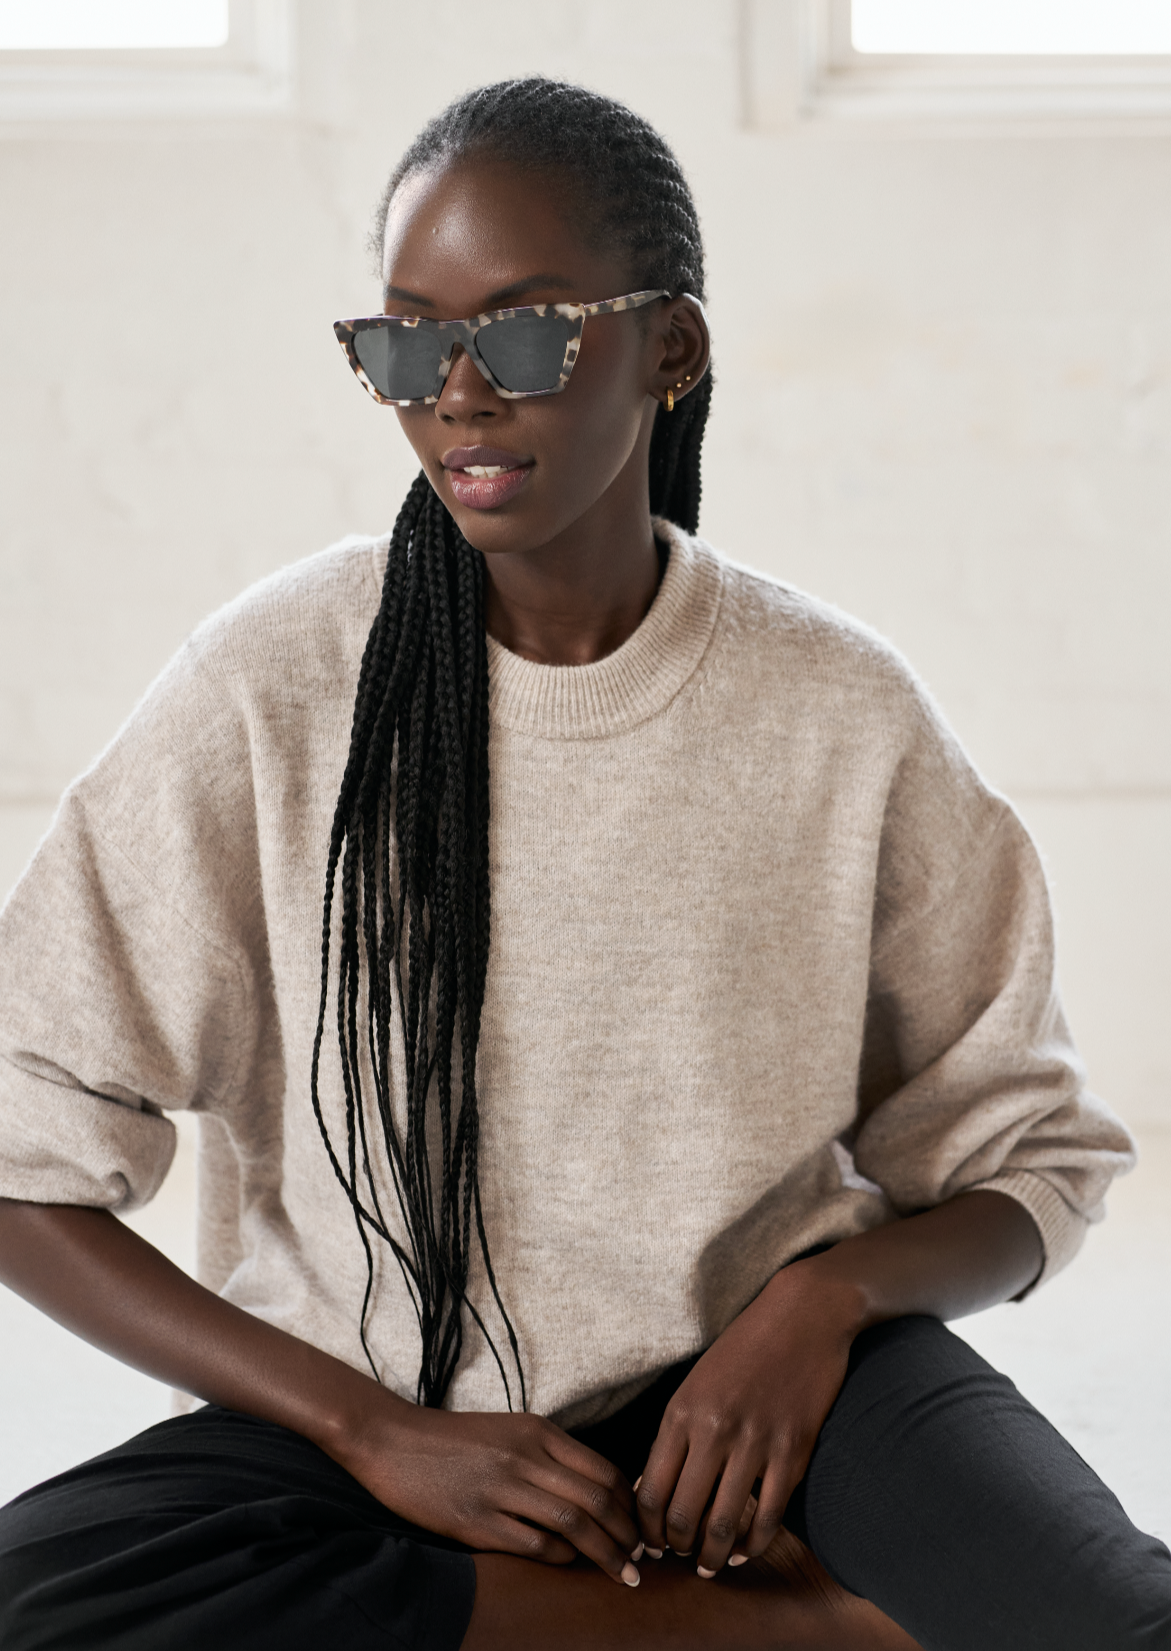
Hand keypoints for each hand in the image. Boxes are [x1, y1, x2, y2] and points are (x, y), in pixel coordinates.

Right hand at [335, 1398, 644, 1585]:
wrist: (392, 1441)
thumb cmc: (454, 1440)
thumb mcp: (509, 1431)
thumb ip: (550, 1455)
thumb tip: (597, 1492)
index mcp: (538, 1431)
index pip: (604, 1469)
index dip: (632, 1502)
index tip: (642, 1525)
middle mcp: (525, 1457)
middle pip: (597, 1498)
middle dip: (628, 1534)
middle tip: (643, 1558)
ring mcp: (502, 1488)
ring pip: (574, 1523)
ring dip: (606, 1553)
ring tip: (623, 1574)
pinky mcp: (477, 1521)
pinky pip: (535, 1544)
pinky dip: (561, 1557)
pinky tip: (570, 1564)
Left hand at [635, 1258, 856, 1577]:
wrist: (803, 1315)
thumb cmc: (744, 1348)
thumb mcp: (695, 1384)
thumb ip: (675, 1433)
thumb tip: (651, 1489)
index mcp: (682, 1412)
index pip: (651, 1490)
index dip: (646, 1529)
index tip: (649, 1542)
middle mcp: (714, 1430)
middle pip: (682, 1515)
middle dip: (675, 1547)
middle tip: (677, 1557)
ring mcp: (756, 1443)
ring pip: (722, 1524)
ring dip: (710, 1556)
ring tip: (707, 1564)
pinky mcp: (793, 1452)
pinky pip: (768, 1517)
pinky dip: (751, 1545)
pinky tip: (742, 1551)